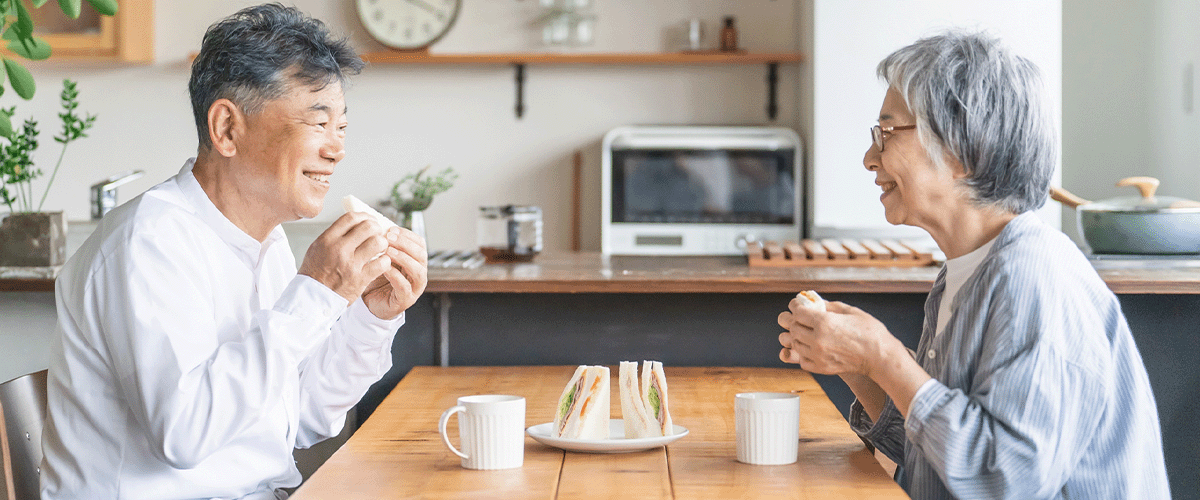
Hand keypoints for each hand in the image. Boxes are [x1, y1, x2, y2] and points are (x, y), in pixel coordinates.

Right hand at [298, 212, 391, 303]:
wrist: (311, 299)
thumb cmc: (314, 273)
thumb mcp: (317, 248)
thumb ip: (334, 235)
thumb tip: (353, 223)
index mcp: (327, 240)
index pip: (351, 218)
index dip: (364, 216)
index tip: (369, 220)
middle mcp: (339, 249)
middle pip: (368, 227)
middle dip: (377, 228)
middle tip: (378, 234)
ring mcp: (350, 264)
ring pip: (378, 243)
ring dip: (383, 244)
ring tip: (381, 249)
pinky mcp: (360, 279)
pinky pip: (382, 263)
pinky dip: (385, 261)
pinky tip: (381, 263)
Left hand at [360, 226, 427, 318]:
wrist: (371, 302)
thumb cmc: (377, 278)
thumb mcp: (381, 257)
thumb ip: (384, 244)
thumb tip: (377, 224)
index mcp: (415, 260)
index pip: (419, 243)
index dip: (407, 235)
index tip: (391, 229)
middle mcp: (419, 273)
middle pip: (421, 254)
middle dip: (405, 244)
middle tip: (389, 238)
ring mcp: (415, 287)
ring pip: (418, 271)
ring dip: (403, 258)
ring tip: (387, 251)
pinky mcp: (406, 299)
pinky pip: (404, 286)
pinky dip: (395, 276)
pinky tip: (384, 268)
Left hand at [776, 298, 896, 376]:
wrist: (879, 356)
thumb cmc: (869, 332)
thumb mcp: (850, 311)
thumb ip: (829, 305)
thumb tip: (814, 301)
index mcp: (824, 323)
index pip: (797, 312)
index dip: (795, 306)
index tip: (796, 304)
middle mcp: (818, 340)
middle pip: (793, 328)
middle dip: (796, 320)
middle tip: (801, 318)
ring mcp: (818, 356)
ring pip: (795, 344)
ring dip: (798, 336)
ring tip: (807, 332)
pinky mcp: (821, 368)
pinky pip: (802, 359)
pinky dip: (804, 353)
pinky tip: (812, 347)